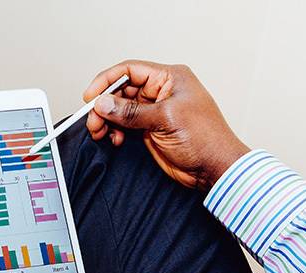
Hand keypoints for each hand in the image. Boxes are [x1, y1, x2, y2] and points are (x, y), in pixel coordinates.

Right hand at [84, 60, 250, 189]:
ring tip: (100, 132)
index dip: (107, 81)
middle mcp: (161, 91)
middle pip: (122, 90)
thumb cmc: (205, 139)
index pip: (130, 70)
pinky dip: (116, 130)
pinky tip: (115, 139)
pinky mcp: (150, 128)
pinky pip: (125, 124)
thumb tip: (104, 103)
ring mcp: (155, 110)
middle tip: (93, 120)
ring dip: (107, 120)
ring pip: (121, 109)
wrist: (214, 168)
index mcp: (170, 78)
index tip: (90, 96)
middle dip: (105, 105)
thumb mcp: (165, 119)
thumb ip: (131, 112)